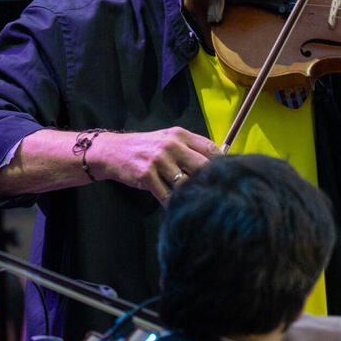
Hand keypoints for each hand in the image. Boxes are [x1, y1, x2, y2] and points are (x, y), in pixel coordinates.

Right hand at [88, 128, 218, 203]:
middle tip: (213, 192)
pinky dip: (173, 203)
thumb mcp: (169, 139)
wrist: (113, 151)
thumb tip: (216, 162)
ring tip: (193, 200)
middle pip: (202, 166)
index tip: (227, 175)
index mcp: (180, 135)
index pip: (210, 148)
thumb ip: (190, 147)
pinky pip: (167, 195)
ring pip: (185, 183)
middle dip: (209, 180)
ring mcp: (159, 160)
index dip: (222, 163)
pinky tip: (176, 205)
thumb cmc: (145, 147)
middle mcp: (171, 145)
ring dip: (190, 193)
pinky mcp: (147, 175)